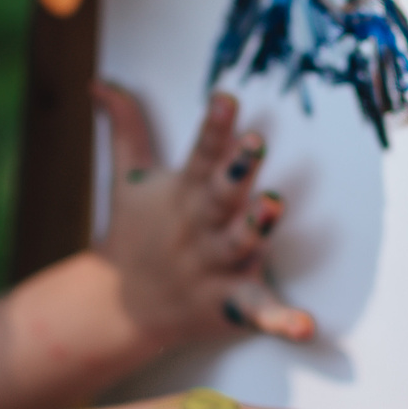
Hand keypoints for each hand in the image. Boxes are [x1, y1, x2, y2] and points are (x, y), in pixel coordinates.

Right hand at [93, 82, 315, 345]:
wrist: (119, 308)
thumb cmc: (134, 234)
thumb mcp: (126, 179)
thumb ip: (126, 128)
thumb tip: (101, 82)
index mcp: (183, 195)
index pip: (200, 154)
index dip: (214, 126)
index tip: (227, 97)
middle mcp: (199, 228)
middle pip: (218, 195)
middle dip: (236, 170)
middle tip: (255, 142)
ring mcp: (213, 267)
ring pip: (238, 245)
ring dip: (256, 227)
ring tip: (274, 205)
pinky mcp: (228, 305)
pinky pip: (256, 312)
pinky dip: (280, 321)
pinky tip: (306, 326)